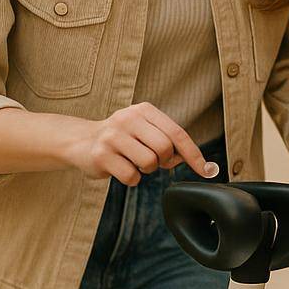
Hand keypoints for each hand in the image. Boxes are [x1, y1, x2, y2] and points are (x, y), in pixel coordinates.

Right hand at [68, 102, 218, 185]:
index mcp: (143, 110)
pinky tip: (120, 168)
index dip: (194, 153)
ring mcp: (113, 136)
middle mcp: (128, 119)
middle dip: (163, 161)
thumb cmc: (122, 138)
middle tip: (150, 160)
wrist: (81, 141)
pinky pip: (131, 176)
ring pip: (149, 163)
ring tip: (133, 162)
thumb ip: (167, 141)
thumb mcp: (144, 130)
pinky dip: (131, 179)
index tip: (207, 170)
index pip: (177, 133)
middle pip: (165, 148)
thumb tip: (191, 160)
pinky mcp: (101, 155)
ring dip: (146, 170)